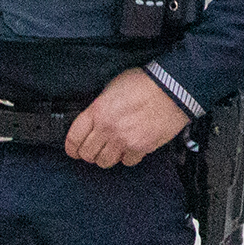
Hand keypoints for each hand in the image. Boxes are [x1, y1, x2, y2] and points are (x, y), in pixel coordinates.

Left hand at [65, 67, 190, 168]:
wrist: (172, 88)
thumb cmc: (145, 82)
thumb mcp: (112, 87)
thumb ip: (99, 106)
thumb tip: (94, 119)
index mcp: (97, 111)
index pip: (74, 138)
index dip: (71, 148)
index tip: (73, 150)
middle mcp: (108, 128)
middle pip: (88, 153)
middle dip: (88, 153)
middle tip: (93, 150)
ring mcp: (124, 140)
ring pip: (105, 161)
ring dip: (106, 157)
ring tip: (111, 150)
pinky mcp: (141, 148)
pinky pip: (127, 162)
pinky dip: (127, 157)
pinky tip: (130, 148)